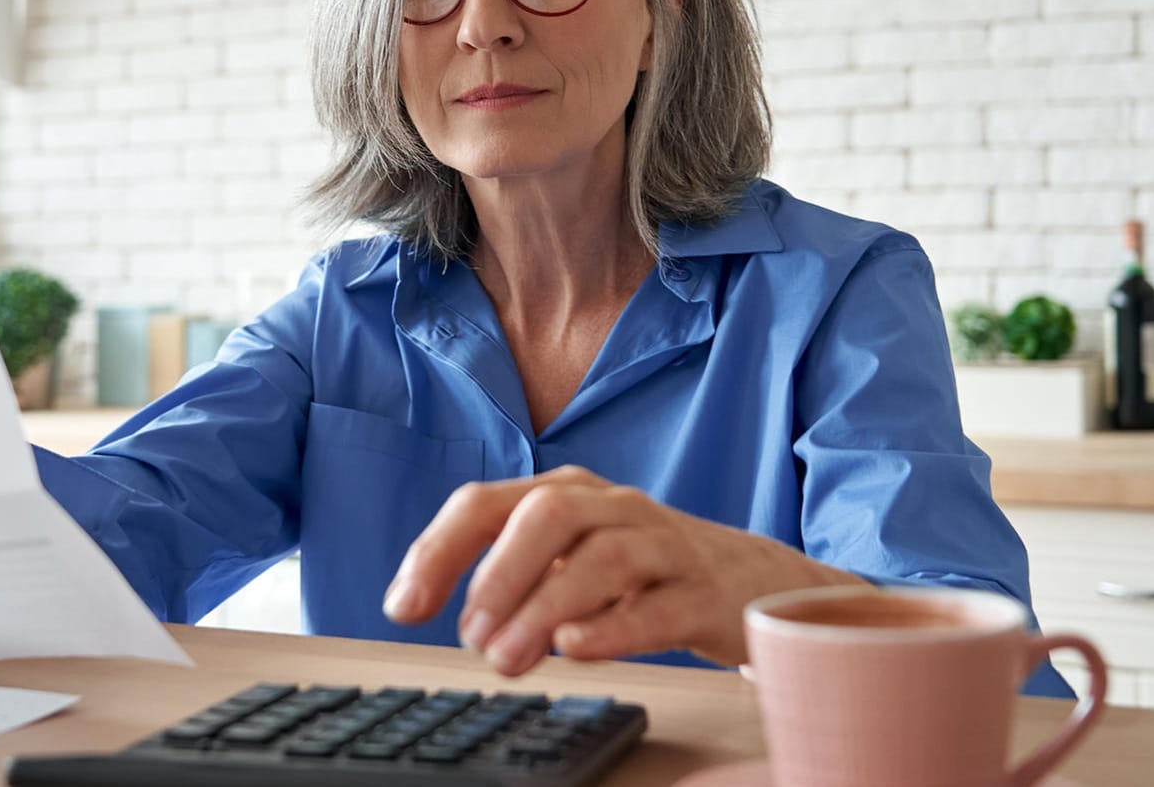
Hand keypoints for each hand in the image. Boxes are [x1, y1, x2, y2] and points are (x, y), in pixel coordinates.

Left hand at [381, 466, 863, 674]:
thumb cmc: (641, 570)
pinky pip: (659, 604)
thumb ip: (506, 575)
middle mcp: (612, 507)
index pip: (486, 503)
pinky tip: (575, 648)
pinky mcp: (704, 593)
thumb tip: (436, 610)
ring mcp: (663, 545)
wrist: (751, 581)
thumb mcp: (567, 557)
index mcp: (566, 494)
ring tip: (508, 659)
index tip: (402, 607)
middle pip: (548, 514)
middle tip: (469, 636)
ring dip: (545, 608)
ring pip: (603, 557)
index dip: (438, 551)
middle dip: (498, 573)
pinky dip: (613, 626)